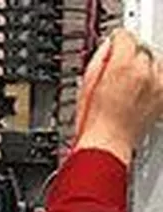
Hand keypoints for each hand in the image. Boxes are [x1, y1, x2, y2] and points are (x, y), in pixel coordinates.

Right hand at [75, 29, 162, 164]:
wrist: (107, 145)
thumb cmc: (93, 123)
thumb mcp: (86, 84)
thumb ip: (100, 59)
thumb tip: (107, 47)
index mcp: (123, 66)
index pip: (125, 36)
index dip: (116, 40)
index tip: (113, 44)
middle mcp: (145, 73)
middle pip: (142, 49)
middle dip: (130, 55)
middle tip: (116, 69)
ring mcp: (158, 86)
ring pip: (156, 62)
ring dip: (144, 67)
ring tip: (129, 81)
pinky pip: (162, 79)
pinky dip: (153, 81)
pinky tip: (140, 90)